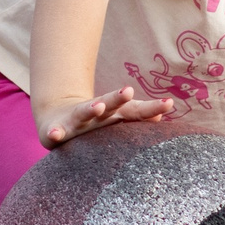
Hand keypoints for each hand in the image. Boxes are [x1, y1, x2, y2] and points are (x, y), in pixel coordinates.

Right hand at [35, 85, 176, 148]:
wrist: (56, 117)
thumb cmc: (94, 123)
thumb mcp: (116, 120)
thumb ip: (137, 117)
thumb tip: (161, 117)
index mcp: (113, 113)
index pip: (135, 110)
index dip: (151, 107)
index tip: (169, 103)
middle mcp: (96, 113)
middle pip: (109, 104)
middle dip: (117, 98)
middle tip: (128, 90)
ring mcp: (75, 120)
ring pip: (83, 113)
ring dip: (90, 109)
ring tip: (98, 107)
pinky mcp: (56, 130)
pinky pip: (55, 132)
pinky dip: (56, 132)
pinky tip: (56, 134)